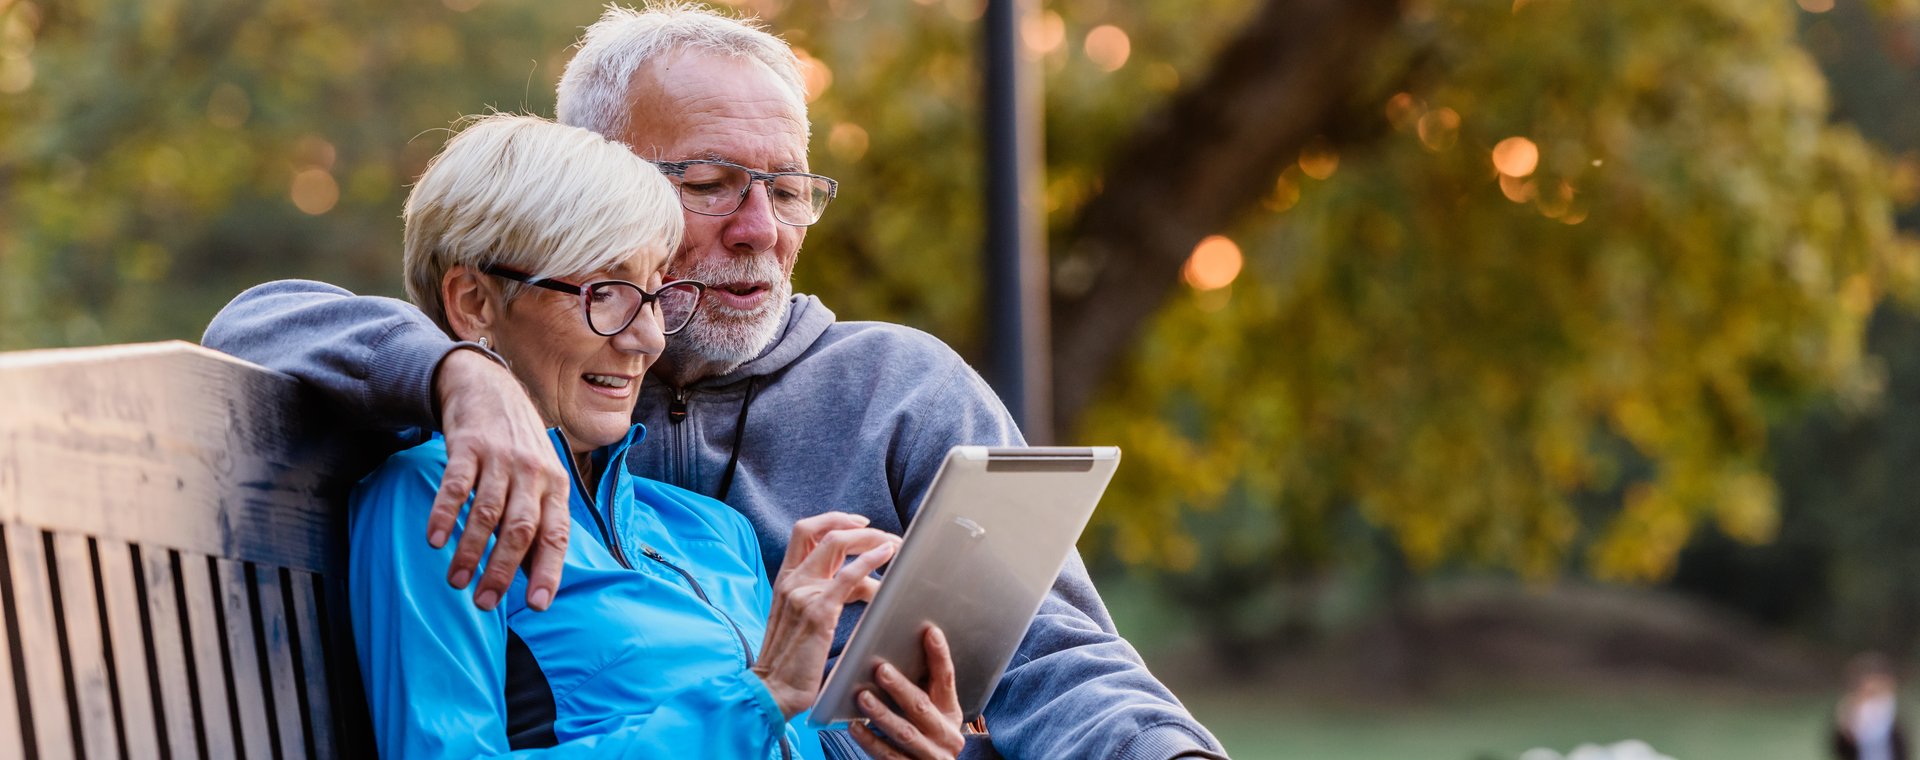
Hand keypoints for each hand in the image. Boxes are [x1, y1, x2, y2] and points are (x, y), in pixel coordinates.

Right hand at [429, 348, 570, 610]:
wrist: (490, 389)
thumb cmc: (520, 448)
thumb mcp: (542, 479)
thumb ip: (539, 522)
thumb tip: (536, 578)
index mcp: (556, 486)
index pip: (556, 535)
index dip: (549, 570)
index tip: (538, 605)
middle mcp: (533, 472)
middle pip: (520, 529)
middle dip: (503, 570)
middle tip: (484, 602)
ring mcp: (501, 458)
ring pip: (488, 512)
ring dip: (470, 551)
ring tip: (457, 581)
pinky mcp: (468, 446)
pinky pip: (456, 485)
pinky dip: (446, 514)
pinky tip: (435, 540)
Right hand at [753, 512, 899, 717]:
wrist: (774, 689)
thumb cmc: (792, 661)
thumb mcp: (801, 618)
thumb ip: (824, 595)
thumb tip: (863, 583)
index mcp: (785, 580)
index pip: (805, 532)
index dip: (833, 520)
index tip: (859, 524)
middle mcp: (791, 580)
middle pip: (822, 531)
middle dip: (857, 527)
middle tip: (885, 535)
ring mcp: (802, 593)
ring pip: (837, 544)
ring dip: (870, 539)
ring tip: (894, 545)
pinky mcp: (818, 611)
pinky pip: (848, 575)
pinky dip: (870, 559)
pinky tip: (887, 554)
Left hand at [849, 625, 964, 759]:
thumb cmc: (924, 736)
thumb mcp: (932, 714)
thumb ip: (920, 689)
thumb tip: (895, 653)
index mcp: (950, 713)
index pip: (947, 679)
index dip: (939, 655)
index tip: (930, 631)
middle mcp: (946, 735)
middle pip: (922, 707)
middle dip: (901, 688)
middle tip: (881, 669)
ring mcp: (930, 756)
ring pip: (904, 733)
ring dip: (882, 714)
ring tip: (862, 697)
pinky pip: (888, 756)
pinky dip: (870, 741)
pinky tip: (854, 726)